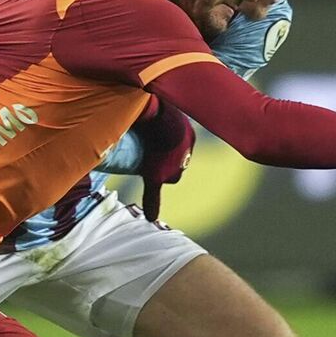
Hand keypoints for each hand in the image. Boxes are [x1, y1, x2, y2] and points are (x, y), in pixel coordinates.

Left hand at [133, 97, 195, 221]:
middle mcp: (188, 150)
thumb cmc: (159, 152)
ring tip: (147, 138)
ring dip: (163, 140)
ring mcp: (186, 133)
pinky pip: (169, 122)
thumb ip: (153, 198)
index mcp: (181, 165)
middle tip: (147, 153)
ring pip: (173, 139)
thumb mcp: (154, 177)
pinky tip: (150, 123)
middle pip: (174, 157)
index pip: (172, 175)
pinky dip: (161, 124)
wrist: (164, 122)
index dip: (160, 174)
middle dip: (164, 157)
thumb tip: (152, 220)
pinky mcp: (181, 117)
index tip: (149, 171)